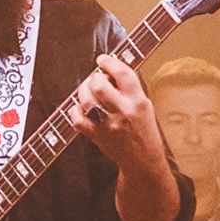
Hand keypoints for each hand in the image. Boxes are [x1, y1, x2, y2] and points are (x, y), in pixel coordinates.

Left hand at [84, 53, 183, 220]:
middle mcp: (124, 111)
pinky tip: (80, 109)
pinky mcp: (98, 137)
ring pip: (87, 100)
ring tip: (87, 92)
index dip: (109, 62)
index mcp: (138, 101)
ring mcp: (109, 125)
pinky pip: (78, 120)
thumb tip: (110, 71)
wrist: (144, 160)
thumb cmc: (144, 131)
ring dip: (83, 92)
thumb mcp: (144, 106)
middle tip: (95, 80)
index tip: (102, 60)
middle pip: (99, 85)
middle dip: (93, 78)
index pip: (123, 73)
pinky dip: (75, 112)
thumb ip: (129, 89)